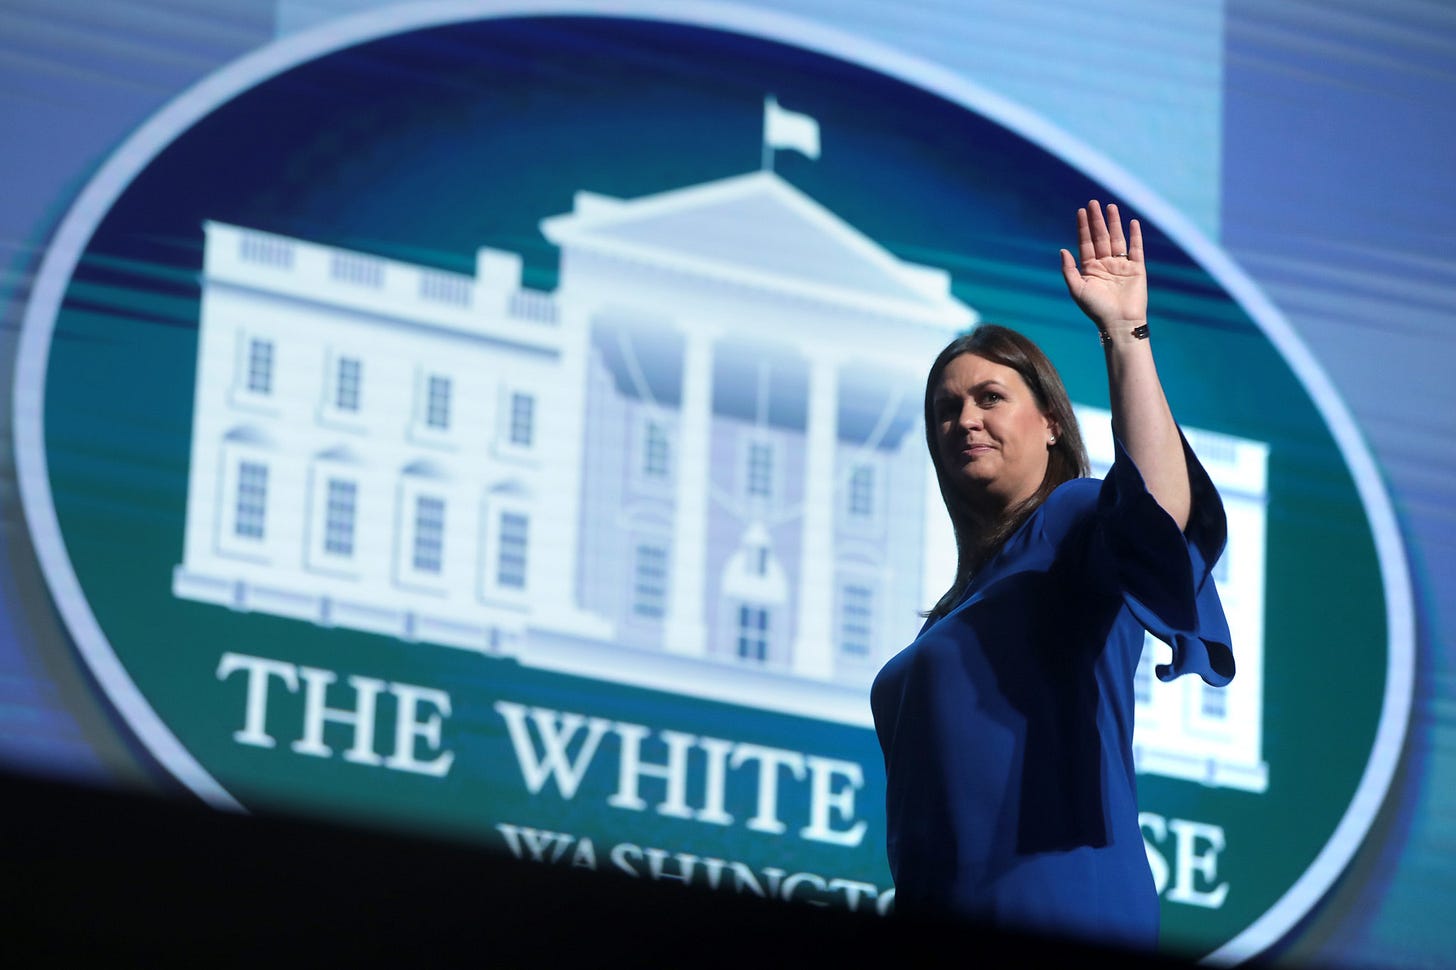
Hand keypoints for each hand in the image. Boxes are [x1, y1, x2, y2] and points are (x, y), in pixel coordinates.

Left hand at [1059, 200, 1146, 332]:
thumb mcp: (1078, 290)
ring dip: (1114, 223)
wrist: (1119, 322)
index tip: (1081, 211)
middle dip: (1097, 220)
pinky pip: (1136, 249)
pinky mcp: (1137, 269)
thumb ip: (1069, 270)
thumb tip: (1062, 249)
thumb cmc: (1096, 309)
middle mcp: (1105, 264)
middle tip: (1093, 202)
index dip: (1083, 227)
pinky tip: (1133, 223)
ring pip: (1117, 239)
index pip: (1086, 242)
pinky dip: (1135, 236)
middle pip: (1101, 237)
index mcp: (1090, 268)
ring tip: (1110, 207)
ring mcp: (1121, 265)